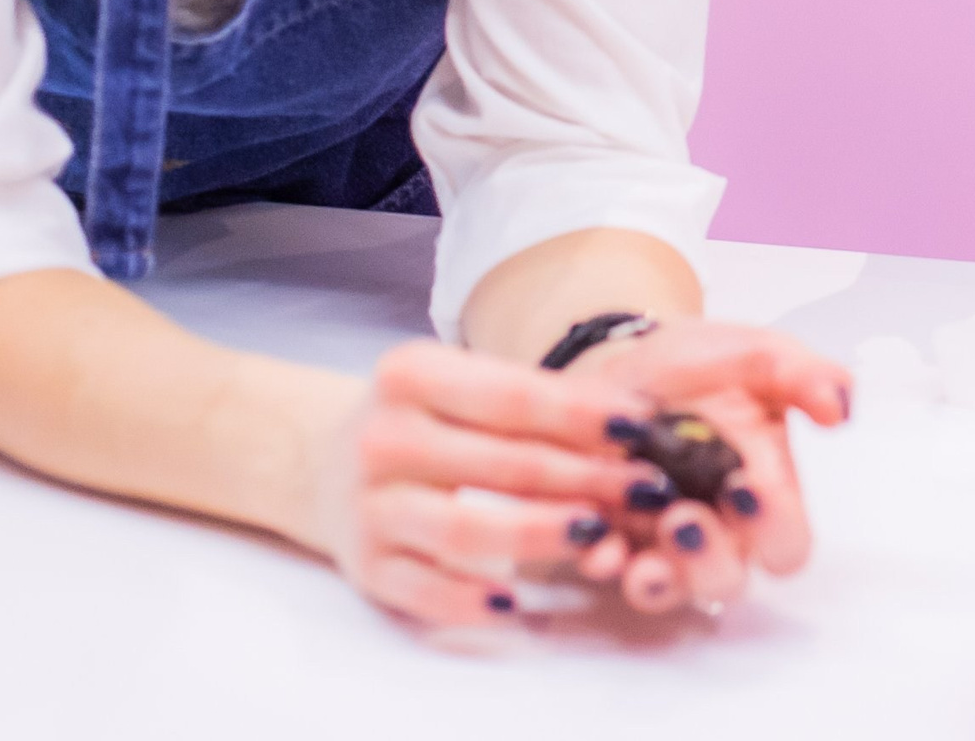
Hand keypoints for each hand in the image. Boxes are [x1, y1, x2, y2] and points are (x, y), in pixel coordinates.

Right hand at [319, 340, 664, 629]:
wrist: (325, 464)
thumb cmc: (425, 420)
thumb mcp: (464, 387)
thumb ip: (538, 401)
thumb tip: (640, 422)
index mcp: (410, 374)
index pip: (513, 396)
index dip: (584, 415)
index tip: (645, 429)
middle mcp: (382, 437)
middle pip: (501, 462)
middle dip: (585, 477)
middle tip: (649, 490)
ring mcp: (368, 507)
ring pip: (465, 530)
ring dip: (541, 533)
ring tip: (600, 535)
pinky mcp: (366, 568)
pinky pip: (426, 593)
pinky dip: (476, 600)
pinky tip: (523, 600)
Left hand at [574, 317, 854, 615]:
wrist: (627, 358)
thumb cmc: (704, 365)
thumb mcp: (758, 354)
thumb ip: (802, 375)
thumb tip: (840, 407)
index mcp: (764, 494)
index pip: (787, 543)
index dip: (774, 531)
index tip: (748, 487)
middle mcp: (717, 531)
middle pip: (727, 582)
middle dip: (707, 561)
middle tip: (683, 517)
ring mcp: (660, 541)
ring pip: (668, 589)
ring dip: (657, 576)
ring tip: (639, 547)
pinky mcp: (609, 536)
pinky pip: (607, 567)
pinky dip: (601, 559)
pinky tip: (594, 536)